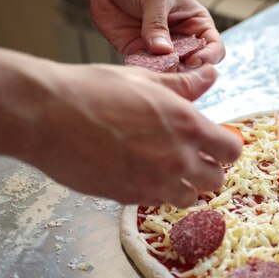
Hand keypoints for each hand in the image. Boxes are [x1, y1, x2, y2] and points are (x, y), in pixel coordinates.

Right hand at [24, 64, 240, 206]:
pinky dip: (153, 192)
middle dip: (207, 170)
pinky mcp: (128, 197)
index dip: (225, 149)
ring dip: (183, 186)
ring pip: (188, 198)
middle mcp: (177, 158)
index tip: (214, 145)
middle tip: (189, 158)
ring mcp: (153, 182)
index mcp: (187, 125)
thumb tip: (211, 75)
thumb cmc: (93, 90)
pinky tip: (137, 172)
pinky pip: (155, 202)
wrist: (47, 115)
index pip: (231, 151)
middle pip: (215, 181)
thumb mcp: (144, 79)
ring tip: (163, 168)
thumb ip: (183, 85)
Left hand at [88, 0, 224, 67]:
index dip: (209, 57)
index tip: (193, 60)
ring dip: (165, 74)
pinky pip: (146, 69)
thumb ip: (158, 23)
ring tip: (155, 71)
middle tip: (173, 69)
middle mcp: (182, 39)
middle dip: (186, 71)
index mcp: (196, 23)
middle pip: (194, 66)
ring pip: (170, 71)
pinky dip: (145, 72)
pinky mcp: (139, 53)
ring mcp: (161, 49)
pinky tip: (139, 68)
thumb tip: (164, 51)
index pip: (214, 47)